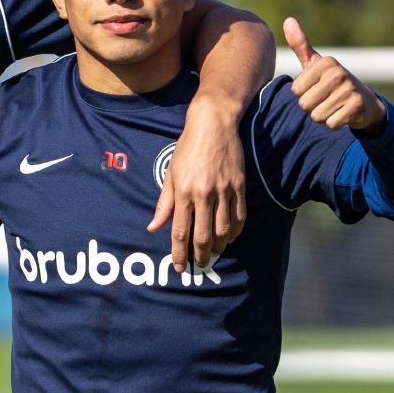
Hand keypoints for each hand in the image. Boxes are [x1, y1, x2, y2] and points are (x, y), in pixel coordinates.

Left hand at [148, 100, 247, 271]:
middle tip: (198, 265)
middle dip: (200, 256)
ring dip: (218, 247)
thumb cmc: (188, 148)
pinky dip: (235, 232)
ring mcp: (224, 190)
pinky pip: (240, 216)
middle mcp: (204, 193)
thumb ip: (164, 203)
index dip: (179, 253)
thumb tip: (153, 227)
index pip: (179, 231)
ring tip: (213, 253)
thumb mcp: (170, 174)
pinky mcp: (239, 185)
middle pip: (203, 236)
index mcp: (183, 191)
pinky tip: (229, 238)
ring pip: (224, 230)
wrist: (213, 124)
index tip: (179, 267)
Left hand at [286, 17, 385, 132]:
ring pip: (317, 116)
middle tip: (324, 99)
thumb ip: (300, 44)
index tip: (314, 88)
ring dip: (322, 116)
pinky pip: (331, 124)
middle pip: (305, 104)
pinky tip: (341, 114)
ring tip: (332, 106)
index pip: (296, 90)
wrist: (363, 100)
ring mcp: (349, 89)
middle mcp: (338, 72)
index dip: (302, 94)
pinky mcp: (356, 105)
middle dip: (311, 107)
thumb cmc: (331, 80)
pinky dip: (333, 123)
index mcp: (325, 62)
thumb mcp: (315, 63)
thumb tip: (288, 19)